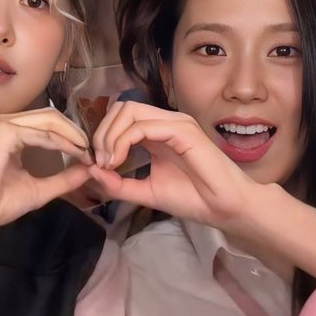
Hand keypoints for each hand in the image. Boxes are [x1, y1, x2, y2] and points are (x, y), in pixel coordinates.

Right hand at [0, 109, 93, 246]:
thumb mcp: (38, 189)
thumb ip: (62, 178)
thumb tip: (89, 170)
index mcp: (8, 133)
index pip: (46, 123)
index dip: (70, 135)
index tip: (90, 154)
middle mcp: (3, 123)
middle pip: (50, 116)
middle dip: (74, 132)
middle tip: (93, 150)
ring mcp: (2, 124)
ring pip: (48, 121)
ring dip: (71, 135)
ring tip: (87, 152)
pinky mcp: (4, 132)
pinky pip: (41, 133)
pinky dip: (62, 142)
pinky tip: (76, 153)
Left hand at [89, 102, 257, 230]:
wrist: (224, 208)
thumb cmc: (193, 199)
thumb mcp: (147, 191)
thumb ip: (119, 184)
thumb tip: (90, 170)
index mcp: (157, 132)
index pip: (121, 116)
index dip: (102, 135)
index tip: (95, 163)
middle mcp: (165, 122)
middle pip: (121, 108)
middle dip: (102, 132)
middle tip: (99, 161)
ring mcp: (175, 123)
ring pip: (129, 111)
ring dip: (110, 135)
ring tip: (108, 162)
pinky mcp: (182, 130)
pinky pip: (143, 126)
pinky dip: (123, 141)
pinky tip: (118, 161)